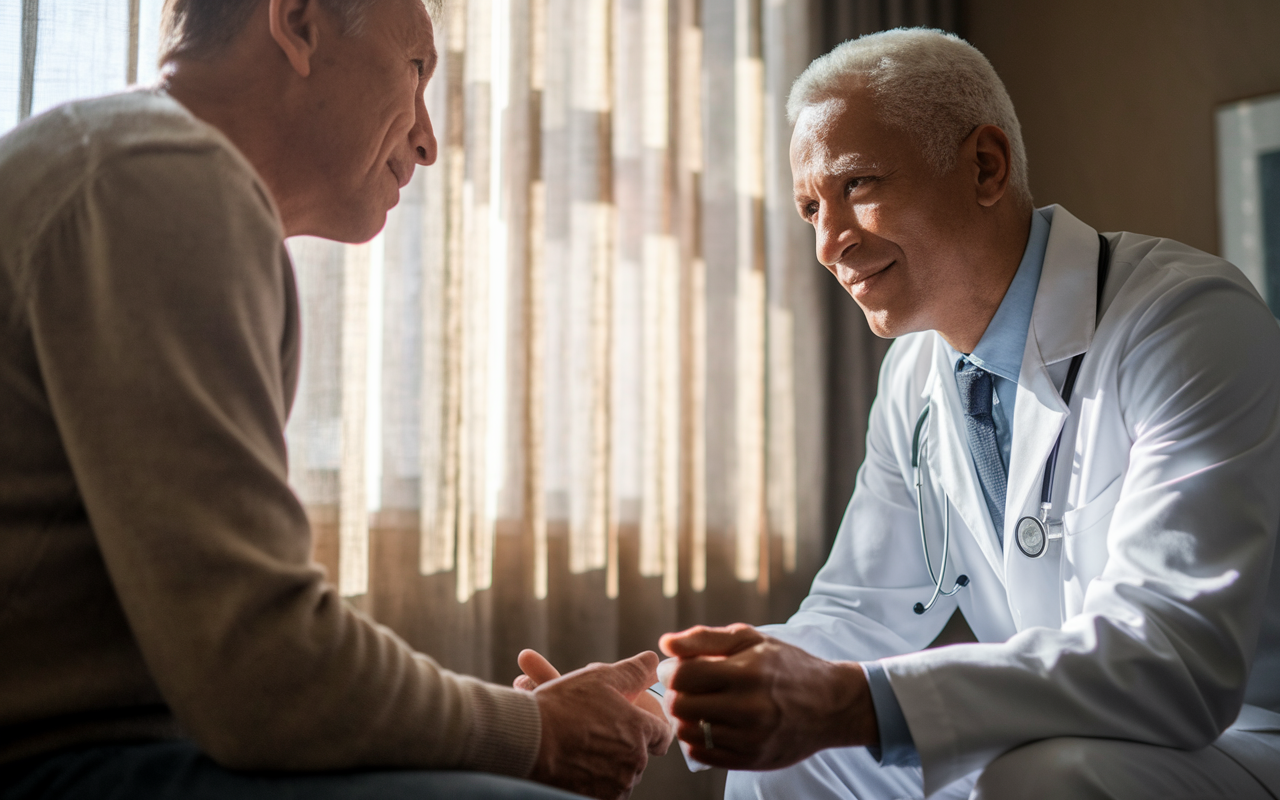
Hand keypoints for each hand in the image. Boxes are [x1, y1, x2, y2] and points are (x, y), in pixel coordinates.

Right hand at [521, 651, 673, 799]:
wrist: (528, 740)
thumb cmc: (563, 705)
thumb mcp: (599, 677)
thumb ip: (634, 672)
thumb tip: (654, 661)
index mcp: (640, 729)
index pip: (662, 735)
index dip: (649, 729)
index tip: (631, 726)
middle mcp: (634, 760)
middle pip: (640, 756)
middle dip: (625, 746)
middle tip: (598, 734)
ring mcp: (616, 784)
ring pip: (623, 776)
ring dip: (611, 766)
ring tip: (584, 750)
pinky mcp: (598, 799)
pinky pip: (606, 792)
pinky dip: (596, 783)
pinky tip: (578, 767)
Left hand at [658, 623, 875, 769]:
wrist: (831, 705)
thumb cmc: (787, 665)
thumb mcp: (751, 640)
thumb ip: (705, 639)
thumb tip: (665, 643)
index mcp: (747, 672)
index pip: (683, 676)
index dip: (671, 671)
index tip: (675, 669)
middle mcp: (749, 707)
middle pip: (681, 706)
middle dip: (675, 695)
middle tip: (684, 689)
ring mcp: (751, 737)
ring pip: (689, 732)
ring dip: (684, 718)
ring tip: (697, 707)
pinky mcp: (752, 759)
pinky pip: (703, 754)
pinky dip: (696, 740)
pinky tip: (708, 725)